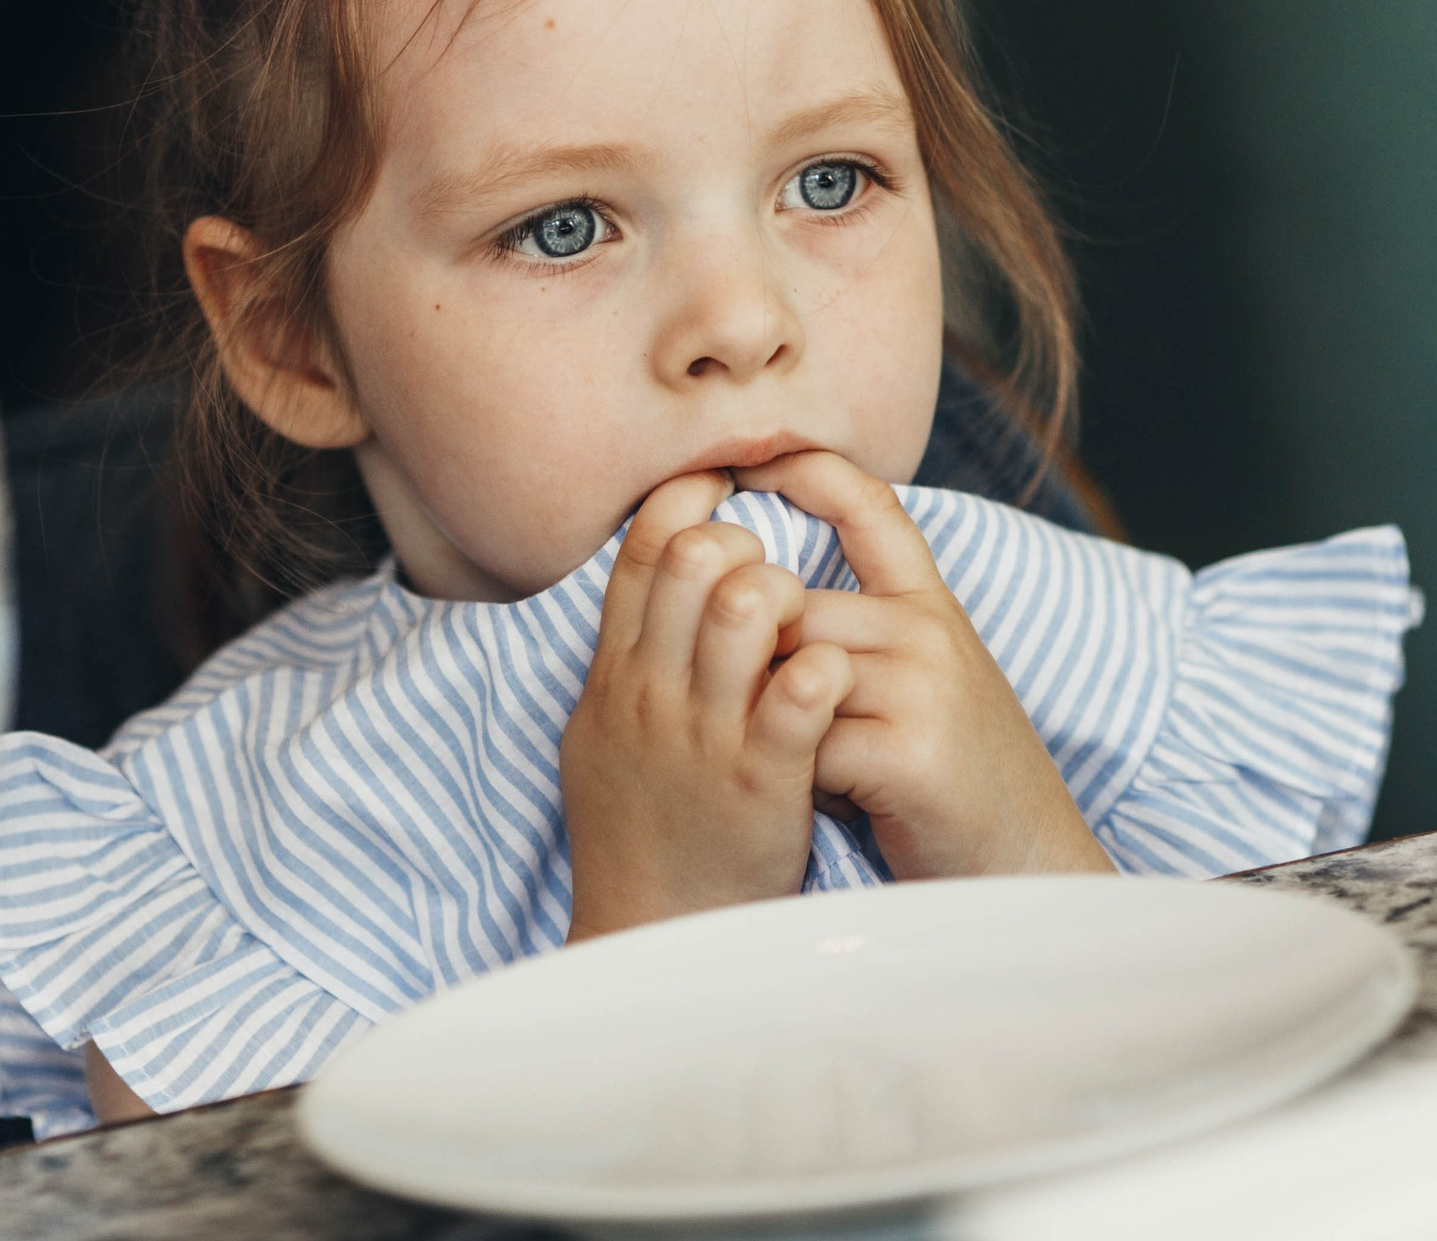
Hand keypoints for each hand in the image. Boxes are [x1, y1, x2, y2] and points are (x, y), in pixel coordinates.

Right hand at [561, 471, 856, 940]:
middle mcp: (649, 693)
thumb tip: (642, 581)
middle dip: (745, 542)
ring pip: (746, 605)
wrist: (650, 934)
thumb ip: (625, 659)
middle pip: (692, 558)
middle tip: (774, 570)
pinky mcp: (761, 780)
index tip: (728, 501)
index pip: (643, 551)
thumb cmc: (636, 830)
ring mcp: (703, 735)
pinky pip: (800, 691)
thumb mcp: (601, 735)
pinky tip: (835, 673)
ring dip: (790, 592)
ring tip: (808, 624)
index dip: (691, 506)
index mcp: (612, 676)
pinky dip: (824, 665)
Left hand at [732, 452, 1112, 879]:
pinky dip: (798, 775)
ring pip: (787, 670)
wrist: (1024, 870)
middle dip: (756, 662)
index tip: (750, 462)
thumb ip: (862, 634)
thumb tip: (760, 596)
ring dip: (774, 722)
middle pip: (787, 607)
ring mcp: (923, 688)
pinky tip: (833, 801)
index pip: (869, 505)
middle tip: (770, 721)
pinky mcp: (908, 752)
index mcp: (931, 606)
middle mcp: (929, 632)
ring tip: (804, 763)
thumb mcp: (923, 683)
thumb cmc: (952, 778)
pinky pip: (802, 740)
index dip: (807, 472)